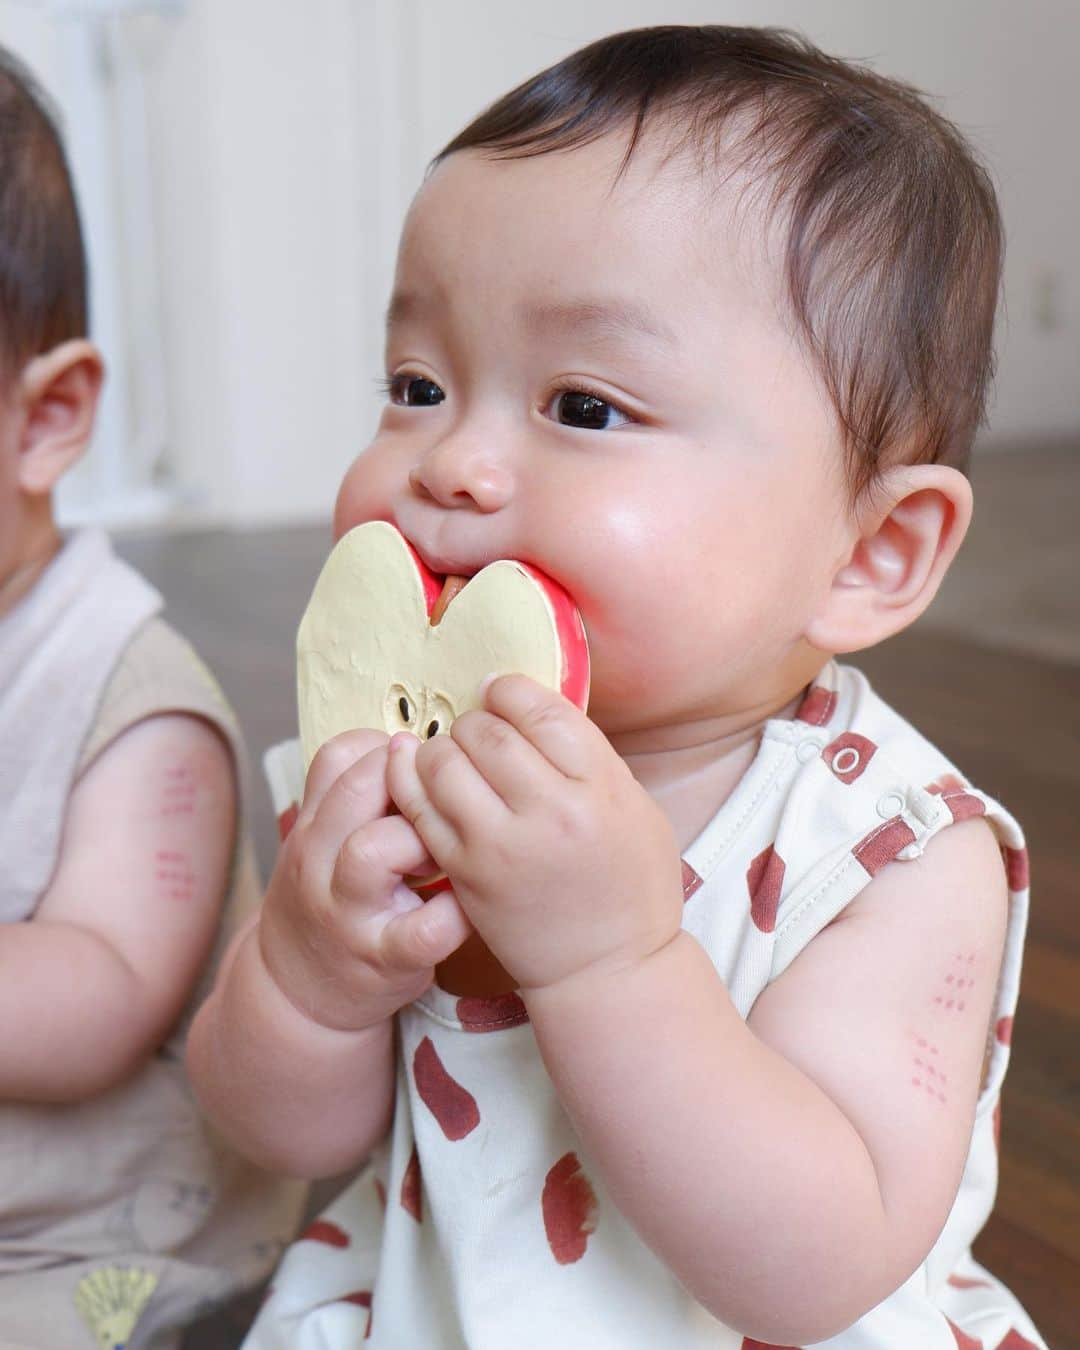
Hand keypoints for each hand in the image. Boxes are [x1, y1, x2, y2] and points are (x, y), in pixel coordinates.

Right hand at [259, 730, 471, 1031]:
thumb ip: (363, 789)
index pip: (342, 753)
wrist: (298, 990)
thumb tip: (425, 740)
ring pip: (373, 851)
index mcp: (315, 822)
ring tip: (445, 858)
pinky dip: (452, 915)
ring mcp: (347, 911)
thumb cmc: (333, 896)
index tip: (421, 773)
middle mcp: (321, 860)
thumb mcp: (327, 837)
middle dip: (411, 785)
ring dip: (423, 844)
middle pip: (358, 788)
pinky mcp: (382, 959)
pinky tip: (465, 908)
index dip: (391, 749)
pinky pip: (423, 930)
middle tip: (442, 808)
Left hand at [386, 675, 683, 992]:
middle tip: (480, 729)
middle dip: (476, 719)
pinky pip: (419, 808)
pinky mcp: (465, 873)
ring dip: (441, 747)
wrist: (608, 970)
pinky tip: (414, 768)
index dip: (511, 690)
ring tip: (453, 755)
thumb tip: (532, 709)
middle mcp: (551, 812)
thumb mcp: (636, 807)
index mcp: (601, 788)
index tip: (500, 691)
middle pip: (488, 731)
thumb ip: (590, 757)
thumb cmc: (631, 885)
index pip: (542, 711)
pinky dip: (408, 778)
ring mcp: (501, 845)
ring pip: (444, 762)